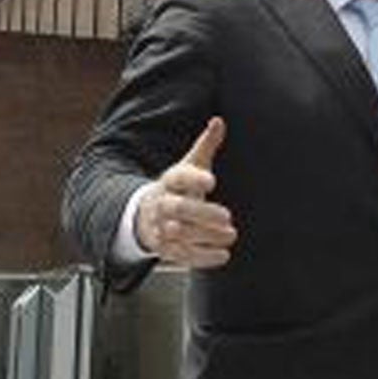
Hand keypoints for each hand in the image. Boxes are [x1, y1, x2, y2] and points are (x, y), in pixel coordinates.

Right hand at [136, 117, 237, 268]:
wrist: (147, 214)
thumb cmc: (178, 186)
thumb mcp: (190, 164)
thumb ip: (206, 145)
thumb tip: (219, 121)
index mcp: (170, 180)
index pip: (178, 176)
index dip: (194, 178)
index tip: (212, 180)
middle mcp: (162, 204)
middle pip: (177, 208)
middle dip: (201, 213)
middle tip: (227, 216)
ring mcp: (161, 228)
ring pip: (179, 233)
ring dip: (206, 236)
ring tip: (231, 235)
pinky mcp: (165, 249)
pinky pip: (181, 256)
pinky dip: (202, 257)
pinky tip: (223, 255)